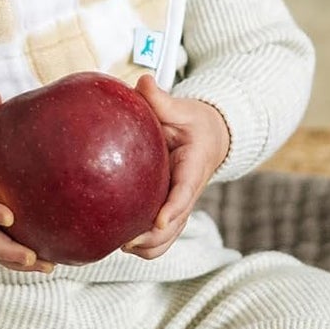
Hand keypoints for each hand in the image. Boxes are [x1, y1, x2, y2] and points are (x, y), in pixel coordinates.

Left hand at [123, 75, 229, 258]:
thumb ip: (162, 100)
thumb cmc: (194, 122)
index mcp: (193, 168)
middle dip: (155, 238)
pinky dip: (146, 243)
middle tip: (126, 241)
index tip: (159, 221)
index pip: (185, 193)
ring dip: (149, 246)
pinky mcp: (170, 208)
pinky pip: (161, 234)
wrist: (210, 136)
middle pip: (177, 225)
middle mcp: (188, 191)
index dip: (173, 209)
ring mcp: (180, 204)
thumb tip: (142, 82)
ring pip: (169, 236)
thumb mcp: (182, 108)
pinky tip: (119, 240)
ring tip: (120, 245)